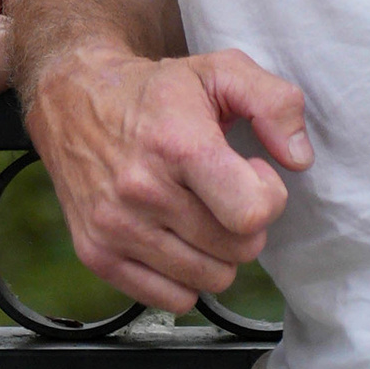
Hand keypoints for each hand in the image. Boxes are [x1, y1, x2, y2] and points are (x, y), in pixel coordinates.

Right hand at [25, 39, 311, 311]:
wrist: (72, 99)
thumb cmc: (153, 90)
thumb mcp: (222, 69)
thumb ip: (275, 102)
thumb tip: (298, 158)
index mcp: (176, 144)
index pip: (250, 213)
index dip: (267, 196)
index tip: (251, 172)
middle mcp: (141, 191)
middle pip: (237, 250)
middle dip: (244, 223)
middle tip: (221, 191)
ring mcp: (115, 228)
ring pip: (211, 279)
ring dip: (217, 251)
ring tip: (197, 211)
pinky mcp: (97, 255)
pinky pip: (173, 299)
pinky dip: (185, 275)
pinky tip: (175, 237)